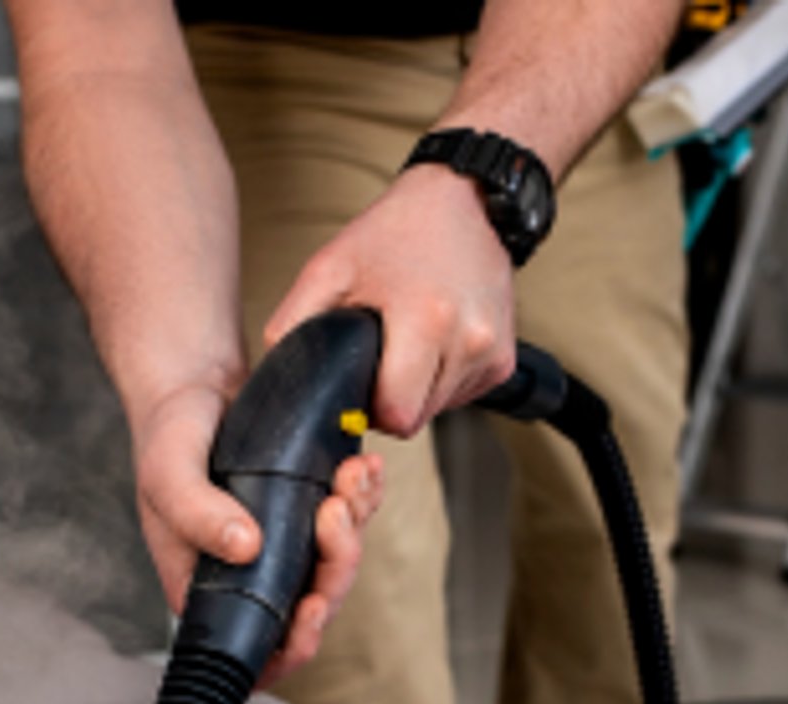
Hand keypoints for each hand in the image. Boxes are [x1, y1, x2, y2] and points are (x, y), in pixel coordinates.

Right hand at [130, 383, 384, 685]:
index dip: (293, 645)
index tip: (312, 607)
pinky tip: (364, 466)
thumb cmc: (168, 437)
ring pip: (338, 563)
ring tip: (351, 474)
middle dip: (337, 563)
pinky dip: (363, 495)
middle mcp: (251, 576)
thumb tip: (246, 548)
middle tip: (334, 509)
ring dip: (355, 522)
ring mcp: (284, 546)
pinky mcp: (308, 513)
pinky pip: (351, 521)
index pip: (259, 650)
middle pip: (314, 604)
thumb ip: (195, 513)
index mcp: (210, 588)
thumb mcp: (168, 472)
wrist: (193, 387)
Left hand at [264, 164, 516, 437]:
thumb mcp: (329, 268)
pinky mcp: (504, 360)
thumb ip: (294, 326)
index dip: (369, 408)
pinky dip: (441, 380)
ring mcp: (493, 353)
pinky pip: (460, 396)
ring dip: (416, 389)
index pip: (396, 415)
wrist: (464, 200)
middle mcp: (470, 340)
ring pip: (438, 411)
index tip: (361, 382)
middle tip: (381, 354)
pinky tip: (435, 340)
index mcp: (427, 319)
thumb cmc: (397, 232)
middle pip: (415, 419)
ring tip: (410, 339)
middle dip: (390, 399)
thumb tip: (283, 380)